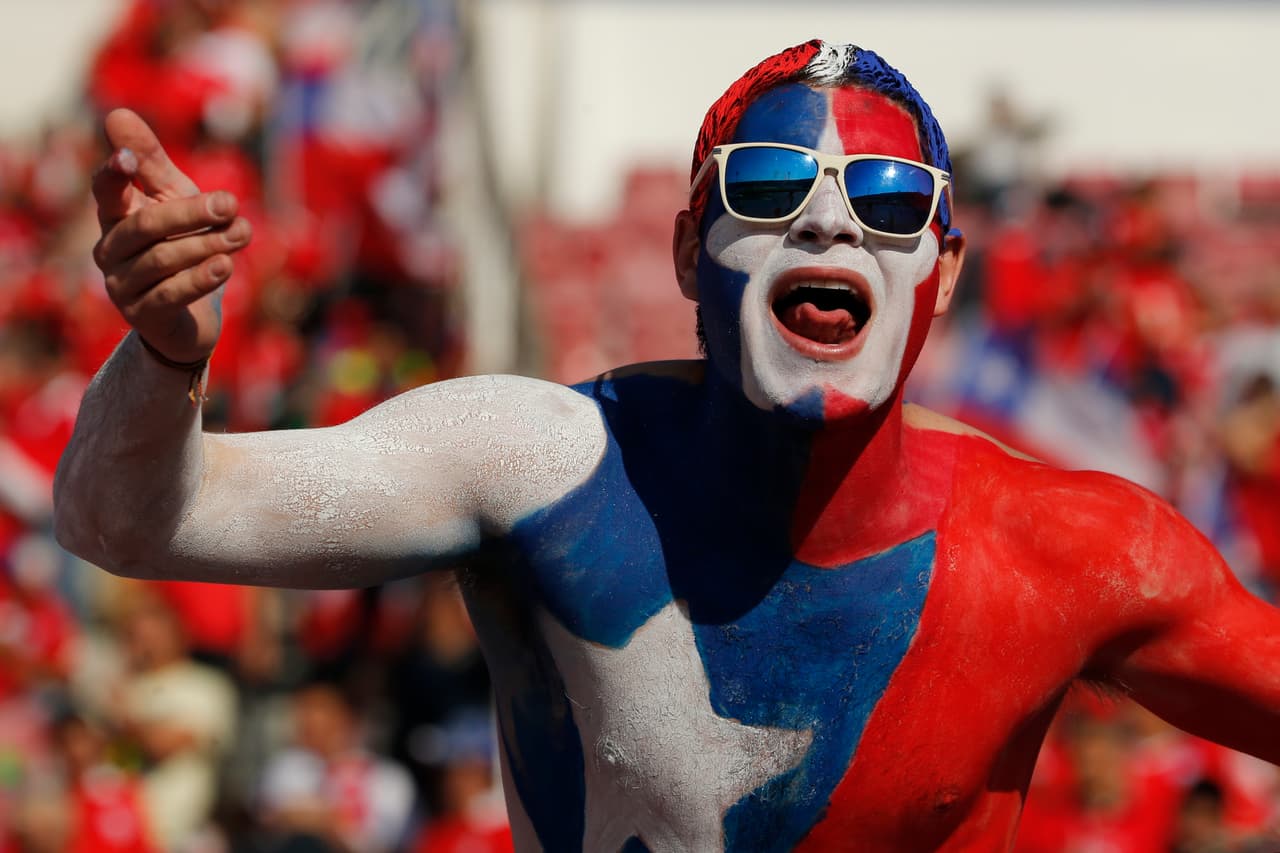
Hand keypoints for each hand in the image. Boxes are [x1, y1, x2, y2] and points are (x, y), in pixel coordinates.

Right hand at [92, 109, 252, 363]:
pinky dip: (201, 279)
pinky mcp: (144, 316)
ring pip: (163, 260)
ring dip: (208, 245)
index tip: (128, 159)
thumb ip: (151, 162)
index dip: (114, 175)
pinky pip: (171, 294)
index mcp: (114, 217)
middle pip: (145, 226)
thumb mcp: (172, 199)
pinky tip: (226, 266)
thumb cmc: (180, 244)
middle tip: (231, 203)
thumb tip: (116, 113)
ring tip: (242, 234)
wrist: (191, 316)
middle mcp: (110, 251)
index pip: (105, 192)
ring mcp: (122, 286)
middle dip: (190, 213)